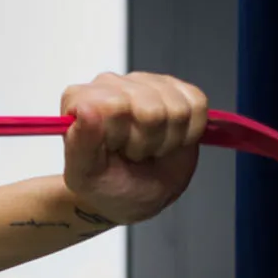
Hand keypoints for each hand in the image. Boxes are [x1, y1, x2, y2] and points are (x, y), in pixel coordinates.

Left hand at [61, 71, 206, 225]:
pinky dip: (190, 131)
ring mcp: (145, 82)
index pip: (113, 106)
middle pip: (150, 109)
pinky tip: (170, 139)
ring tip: (149, 148)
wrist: (131, 194)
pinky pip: (197, 103)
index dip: (121, 136)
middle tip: (132, 152)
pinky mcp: (176, 89)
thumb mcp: (84, 173)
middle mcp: (111, 83)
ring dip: (168, 139)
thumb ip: (81, 143)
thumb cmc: (103, 182)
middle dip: (146, 141)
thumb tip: (86, 108)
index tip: (113, 149)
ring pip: (177, 108)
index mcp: (80, 98)